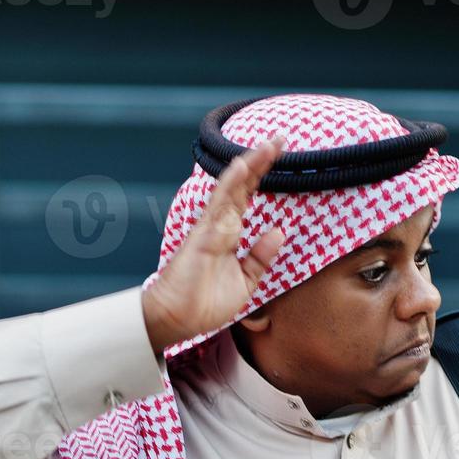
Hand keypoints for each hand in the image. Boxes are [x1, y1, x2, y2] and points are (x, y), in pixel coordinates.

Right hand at [141, 133, 289, 354]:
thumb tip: (280, 231)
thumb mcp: (245, 282)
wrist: (178, 320)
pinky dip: (229, 185)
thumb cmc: (205, 302)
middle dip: (260, 162)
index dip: (261, 175)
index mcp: (228, 234)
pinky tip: (241, 166)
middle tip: (279, 138)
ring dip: (249, 166)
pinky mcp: (203, 237)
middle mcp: (219, 226)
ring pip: (231, 190)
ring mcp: (210, 229)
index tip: (280, 154)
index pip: (247, 197)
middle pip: (241, 187)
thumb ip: (260, 257)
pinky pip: (218, 207)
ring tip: (268, 145)